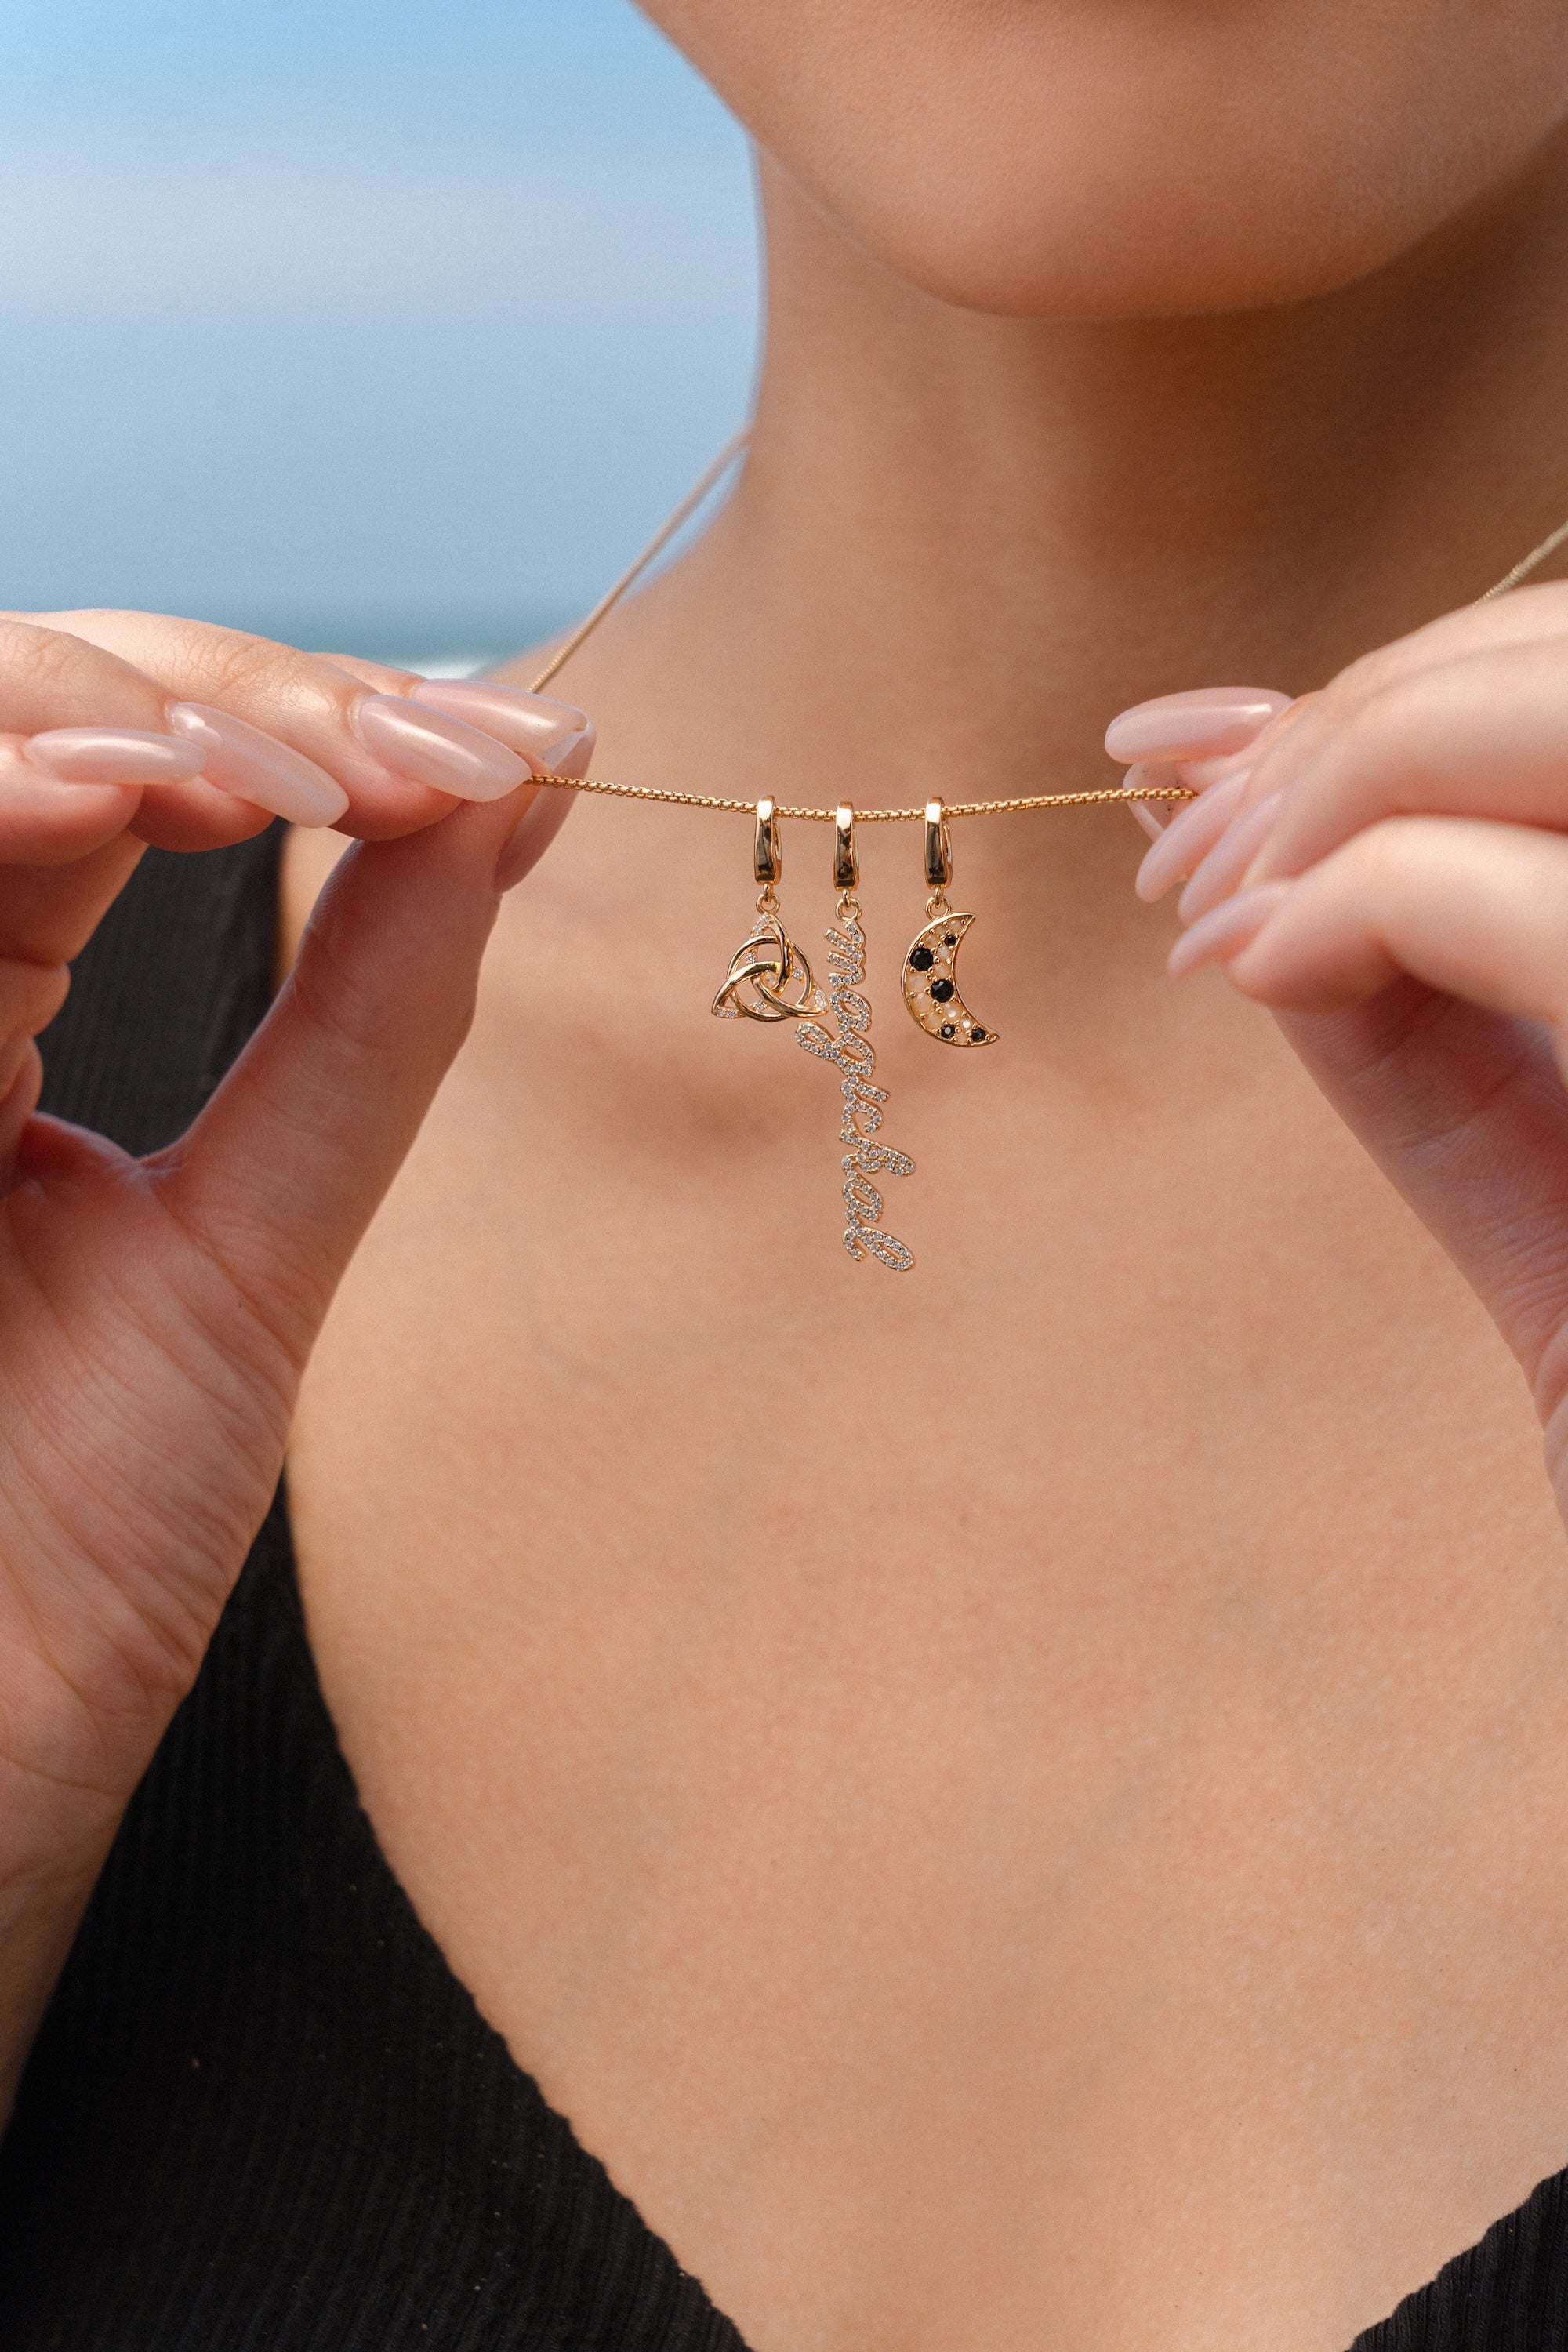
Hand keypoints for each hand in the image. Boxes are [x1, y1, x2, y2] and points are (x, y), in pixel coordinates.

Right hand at [0, 611, 590, 2114]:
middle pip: (32, 706)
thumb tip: (501, 811)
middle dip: (241, 691)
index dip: (316, 725)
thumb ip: (361, 1025)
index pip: (131, 768)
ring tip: (310, 777)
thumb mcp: (255, 1250)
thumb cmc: (70, 1548)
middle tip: (435, 754)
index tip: (513, 756)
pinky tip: (135, 798)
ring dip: (115, 711)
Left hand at [1108, 583, 1567, 1521]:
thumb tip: (1191, 745)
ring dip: (1341, 783)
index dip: (1391, 672)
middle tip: (1178, 848)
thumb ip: (1388, 938)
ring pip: (1560, 733)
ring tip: (1202, 906)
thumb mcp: (1510, 1112)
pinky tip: (1253, 969)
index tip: (1187, 755)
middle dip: (1351, 717)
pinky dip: (1368, 898)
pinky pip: (1545, 912)